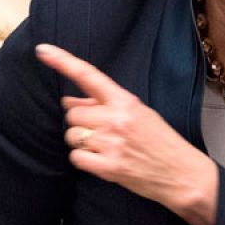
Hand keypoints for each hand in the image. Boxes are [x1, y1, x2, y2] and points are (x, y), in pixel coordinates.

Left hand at [36, 44, 220, 224]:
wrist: (182, 174)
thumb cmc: (160, 141)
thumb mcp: (139, 113)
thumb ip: (105, 105)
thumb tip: (69, 101)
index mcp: (126, 101)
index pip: (88, 75)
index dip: (63, 62)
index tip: (43, 50)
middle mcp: (116, 119)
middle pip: (72, 113)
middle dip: (80, 122)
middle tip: (101, 130)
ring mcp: (111, 143)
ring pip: (71, 135)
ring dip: (81, 141)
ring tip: (104, 146)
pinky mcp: (108, 167)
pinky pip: (76, 157)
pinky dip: (83, 159)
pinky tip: (101, 160)